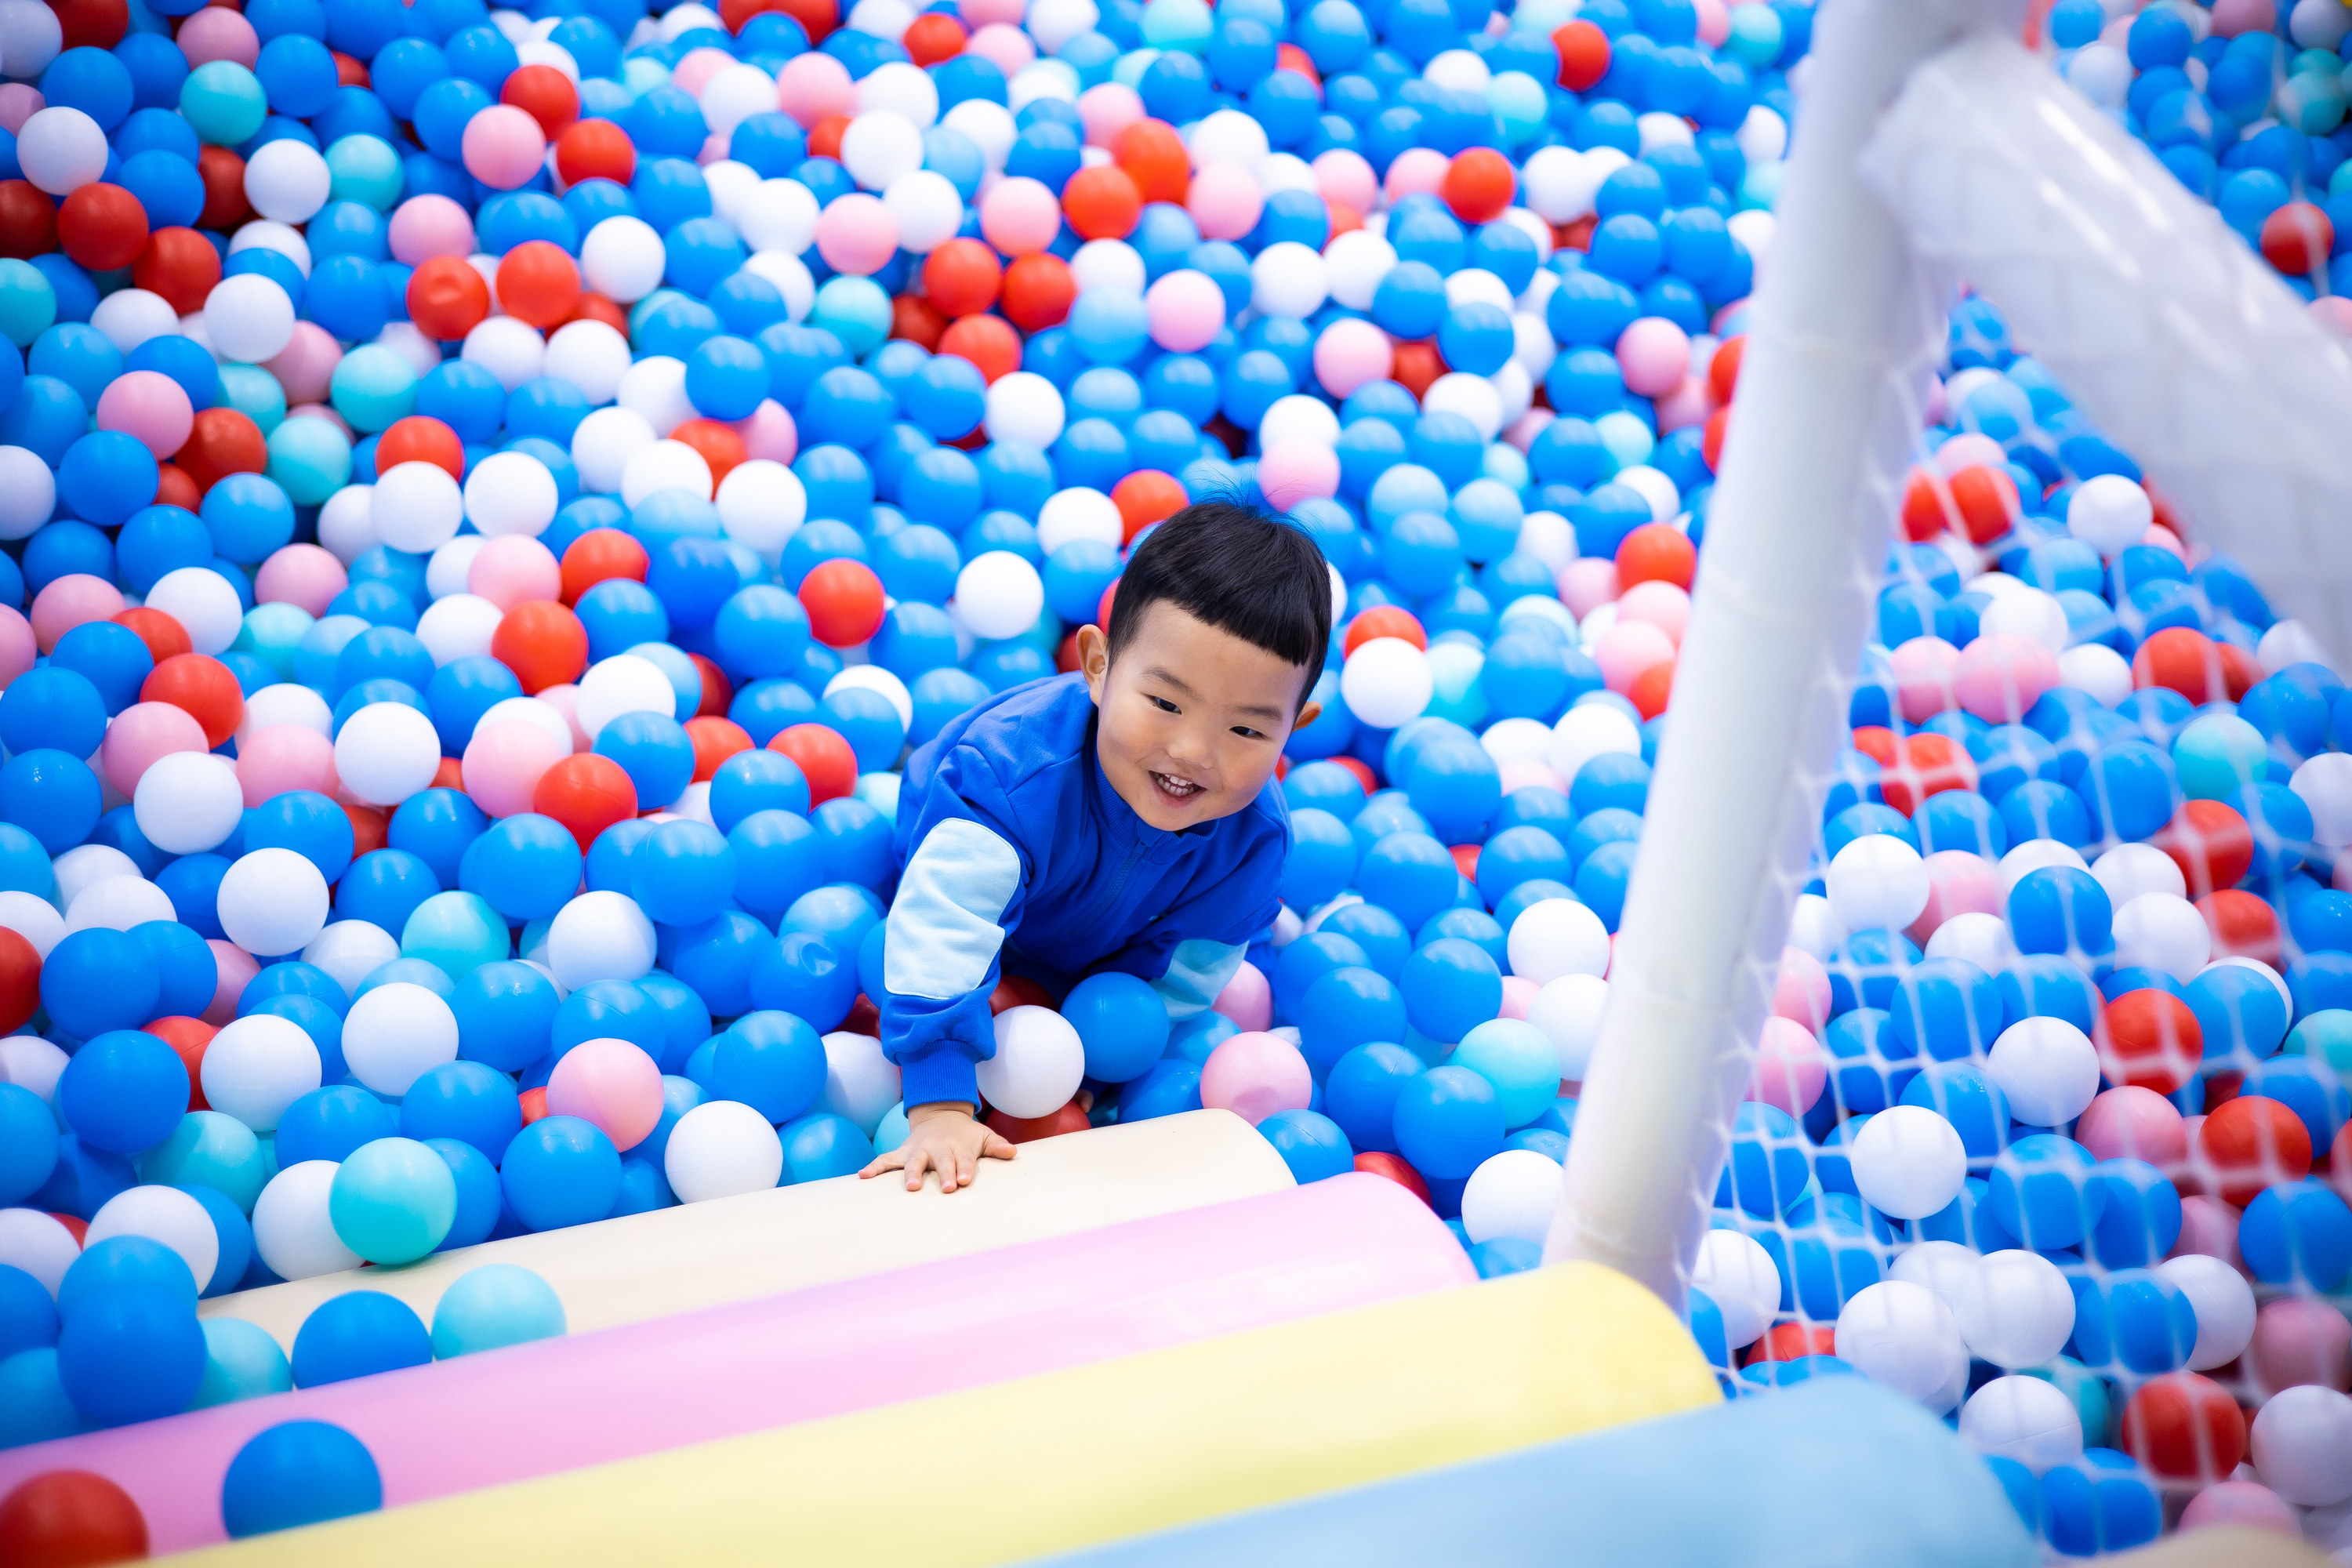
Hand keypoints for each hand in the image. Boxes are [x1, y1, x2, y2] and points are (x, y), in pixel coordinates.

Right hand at [859, 1103, 1015, 1192]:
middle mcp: (937, 1149)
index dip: (965, 1170)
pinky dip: (874, 1167)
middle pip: (941, 1162)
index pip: (964, 1161)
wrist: (940, 1116)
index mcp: (958, 1147)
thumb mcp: (983, 1136)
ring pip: (914, 1162)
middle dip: (943, 1174)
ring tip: (912, 1187)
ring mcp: (918, 1151)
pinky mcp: (902, 1153)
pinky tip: (863, 1177)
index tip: (964, 1181)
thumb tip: (1013, 1153)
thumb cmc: (966, 1135)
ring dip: (912, 1174)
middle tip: (946, 1188)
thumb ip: (997, 1145)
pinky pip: (886, 1160)